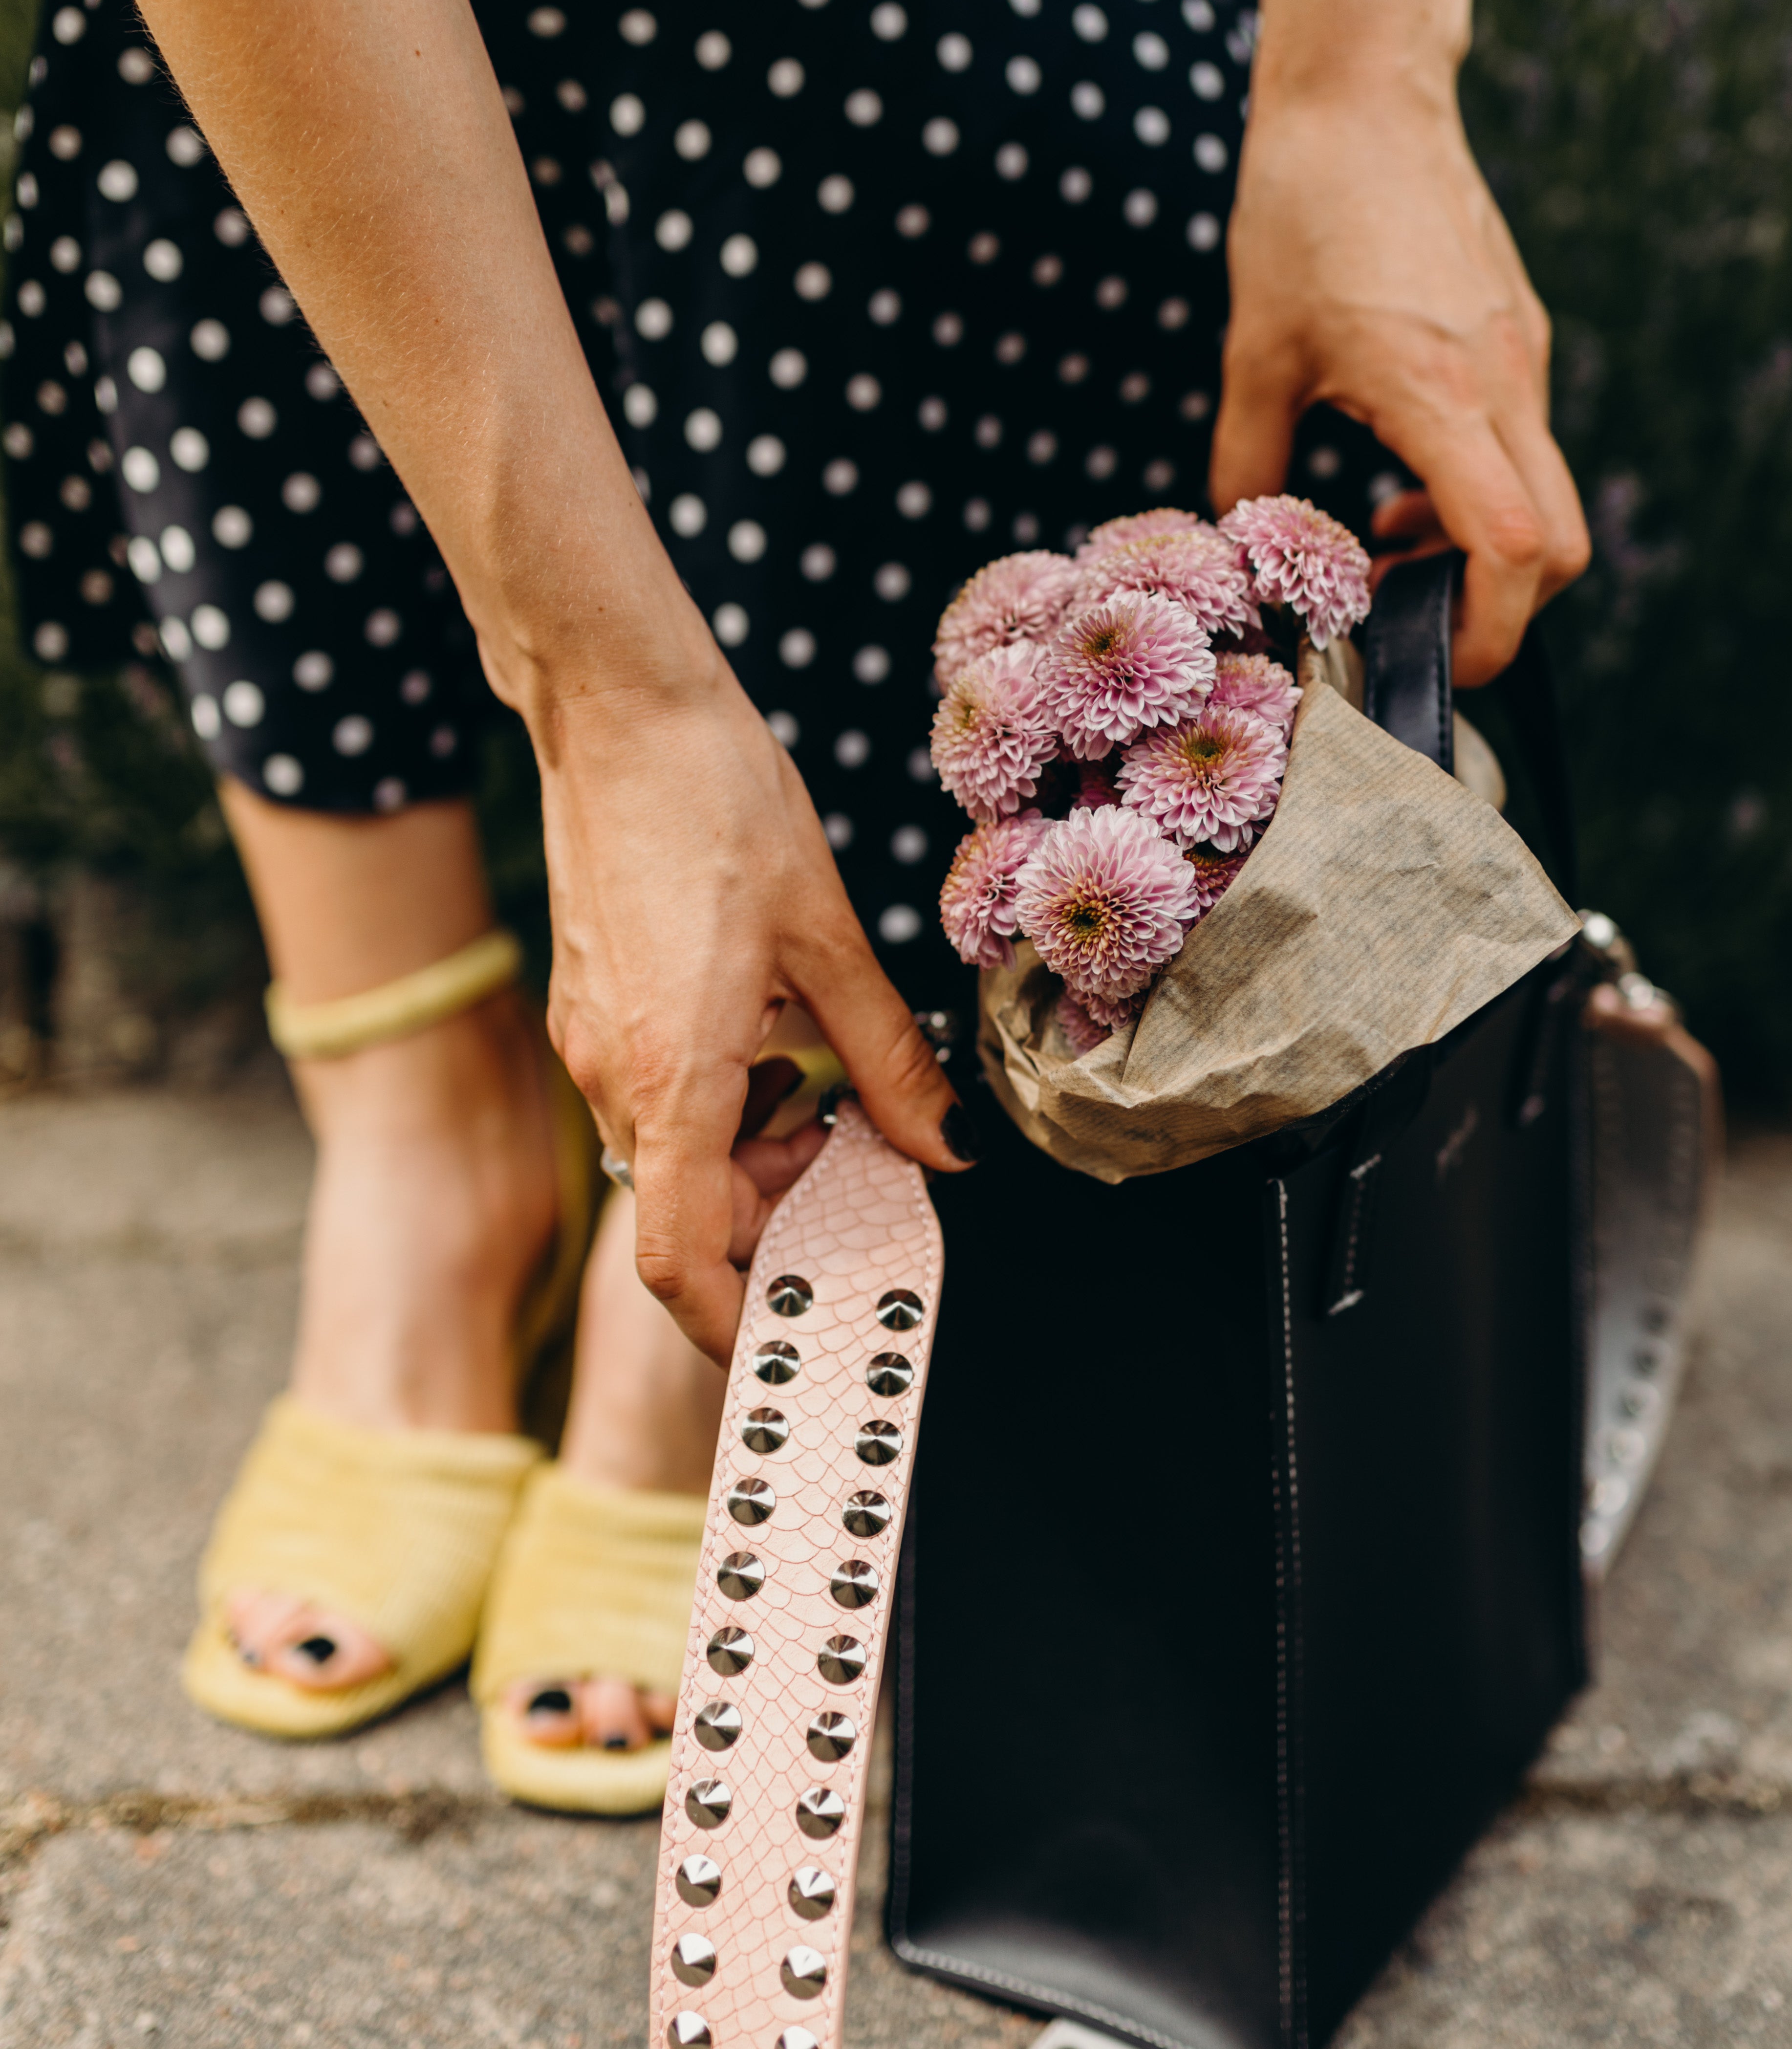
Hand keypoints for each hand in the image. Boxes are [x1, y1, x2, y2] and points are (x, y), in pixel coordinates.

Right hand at [534, 660, 967, 1364]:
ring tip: (827, 1085)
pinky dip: (724, 1102)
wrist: (616, 709)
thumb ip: (886, 1058)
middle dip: (778, 1215)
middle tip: (861, 1162)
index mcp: (671, 1075)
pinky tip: (777, 1038)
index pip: (682, 1261)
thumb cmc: (714, 800)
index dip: (736, 1325)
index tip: (797, 1339)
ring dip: (755, 1153)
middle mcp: (613, 1076)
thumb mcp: (829, 938)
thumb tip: (944, 1146)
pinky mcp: (591, 1010)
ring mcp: (591, 1043)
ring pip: (677, 1157)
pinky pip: (657, 1101)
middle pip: (692, 1215)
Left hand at [1210, 74, 1590, 682]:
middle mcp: (1506, 382)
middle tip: (1401, 619)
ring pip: (1541, 500)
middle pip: (1558, 548)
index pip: (1517, 549)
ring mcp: (1521, 358)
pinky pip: (1519, 448)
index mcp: (1443, 394)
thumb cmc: (1302, 208)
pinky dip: (1471, 494)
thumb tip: (1239, 542)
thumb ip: (1247, 462)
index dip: (1485, 631)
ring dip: (1473, 551)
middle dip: (1494, 611)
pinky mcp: (1516, 337)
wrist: (1363, 91)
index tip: (1419, 650)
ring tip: (1379, 547)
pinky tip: (1397, 485)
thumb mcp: (1253, 352)